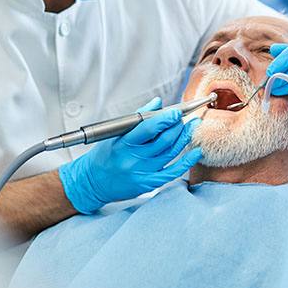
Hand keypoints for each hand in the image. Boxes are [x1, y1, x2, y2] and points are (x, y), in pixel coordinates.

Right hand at [58, 97, 202, 213]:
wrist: (92, 182)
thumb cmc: (104, 155)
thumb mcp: (115, 134)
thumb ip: (138, 118)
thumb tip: (158, 103)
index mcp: (123, 143)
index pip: (147, 129)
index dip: (165, 119)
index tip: (177, 112)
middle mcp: (133, 159)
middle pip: (163, 140)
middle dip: (178, 126)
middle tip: (186, 118)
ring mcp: (142, 173)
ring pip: (170, 153)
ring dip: (184, 138)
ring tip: (191, 127)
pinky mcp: (148, 184)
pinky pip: (172, 172)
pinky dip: (186, 162)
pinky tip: (195, 152)